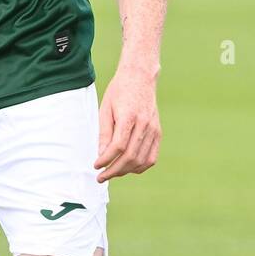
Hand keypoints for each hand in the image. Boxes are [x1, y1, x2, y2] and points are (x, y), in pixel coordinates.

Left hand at [94, 63, 161, 180]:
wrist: (140, 78)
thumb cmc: (119, 92)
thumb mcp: (105, 109)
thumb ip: (104, 133)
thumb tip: (101, 155)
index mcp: (129, 117)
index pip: (118, 146)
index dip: (106, 160)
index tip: (96, 166)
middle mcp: (144, 124)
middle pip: (130, 156)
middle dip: (114, 171)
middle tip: (101, 177)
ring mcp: (154, 129)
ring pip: (141, 160)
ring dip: (125, 171)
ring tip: (112, 173)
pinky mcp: (158, 132)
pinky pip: (152, 157)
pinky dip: (140, 167)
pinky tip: (128, 168)